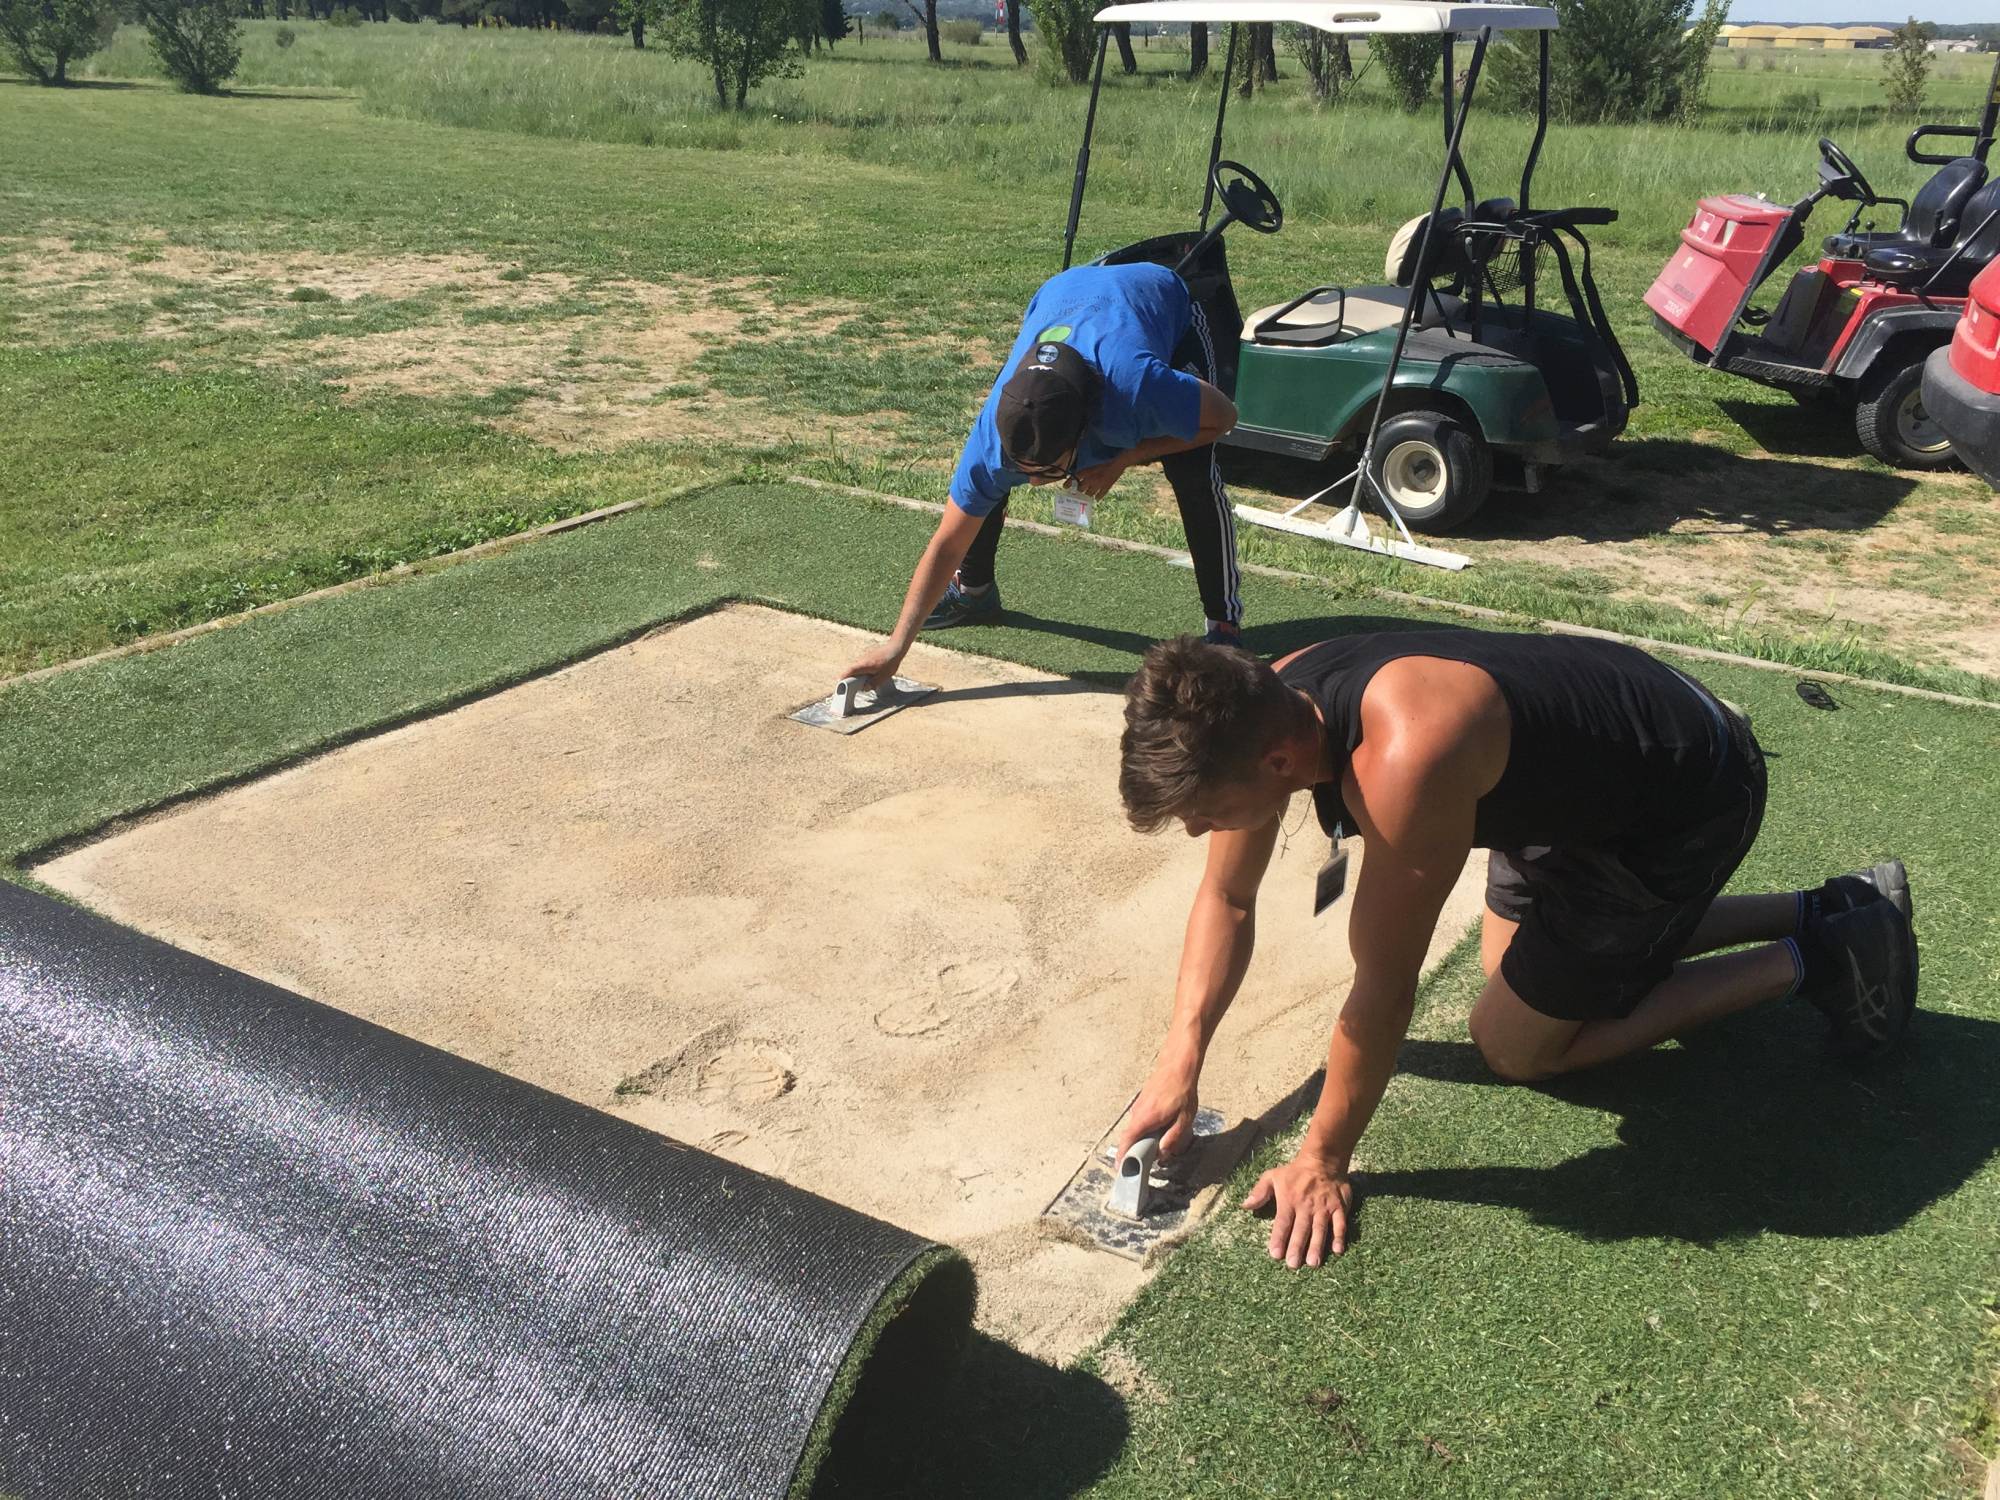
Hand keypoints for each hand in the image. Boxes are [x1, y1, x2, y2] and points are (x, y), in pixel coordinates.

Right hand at [841, 640, 905, 690]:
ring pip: (857, 668)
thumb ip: (874, 683)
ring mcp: (865, 658)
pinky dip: (863, 671)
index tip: (839, 683)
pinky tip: (870, 675)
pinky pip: (862, 665)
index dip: (843, 677)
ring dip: (858, 675)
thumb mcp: (883, 676)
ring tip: (862, 683)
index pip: (849, 671)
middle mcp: (862, 661)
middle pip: (852, 670)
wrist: (895, 649)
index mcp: (864, 666)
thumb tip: (865, 688)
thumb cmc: (890, 662)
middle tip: (850, 687)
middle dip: (850, 678)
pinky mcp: (868, 657)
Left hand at [1073, 457, 1127, 499]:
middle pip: (1081, 489)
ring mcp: (1099, 485)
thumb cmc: (1107, 461)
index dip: (1068, 483)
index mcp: (1087, 471)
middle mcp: (1091, 479)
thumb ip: (1086, 470)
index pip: (1074, 478)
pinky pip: (1099, 496)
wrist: (1119, 463)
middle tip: (1078, 491)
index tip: (1064, 487)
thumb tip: (1078, 475)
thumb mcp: (1094, 464)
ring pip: (1089, 494)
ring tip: (1087, 494)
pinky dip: (1097, 497)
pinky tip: (1096, 498)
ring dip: (1087, 494)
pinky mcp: (1106, 488)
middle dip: (1079, 490)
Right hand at [1116, 1052, 1200, 1159]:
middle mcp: (1137, 1113)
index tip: (1120, 1169)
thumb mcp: (1184, 1119)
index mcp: (1146, 1119)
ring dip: (1143, 1139)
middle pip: (1131, 1137)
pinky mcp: (1142, 1103)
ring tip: (1158, 1145)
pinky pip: (1140, 1121)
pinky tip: (1161, 1129)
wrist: (1177, 1067)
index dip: (1122, 1156)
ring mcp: (1138, 1107)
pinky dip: (1145, 1129)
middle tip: (1146, 1162)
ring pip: (1137, 1129)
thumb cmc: (1181, 1092)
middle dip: (1136, 1151)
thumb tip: (1162, 1153)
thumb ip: (1173, 1138)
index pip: (1128, 1140)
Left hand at [1242, 1148, 1354, 1268]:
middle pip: (1301, 1229)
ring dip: (1317, 1245)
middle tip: (1293, 1264)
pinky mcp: (1339, 1207)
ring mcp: (1324, 1207)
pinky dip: (1339, 1236)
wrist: (1323, 1160)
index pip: (1283, 1222)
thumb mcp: (1273, 1176)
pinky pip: (1340, 1223)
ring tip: (1313, 1263)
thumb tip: (1245, 1205)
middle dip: (1297, 1247)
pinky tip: (1337, 1250)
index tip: (1275, 1254)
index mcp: (1289, 1200)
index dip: (1279, 1238)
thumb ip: (1259, 1192)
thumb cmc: (1295, 1172)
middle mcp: (1306, 1206)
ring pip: (1320, 1229)